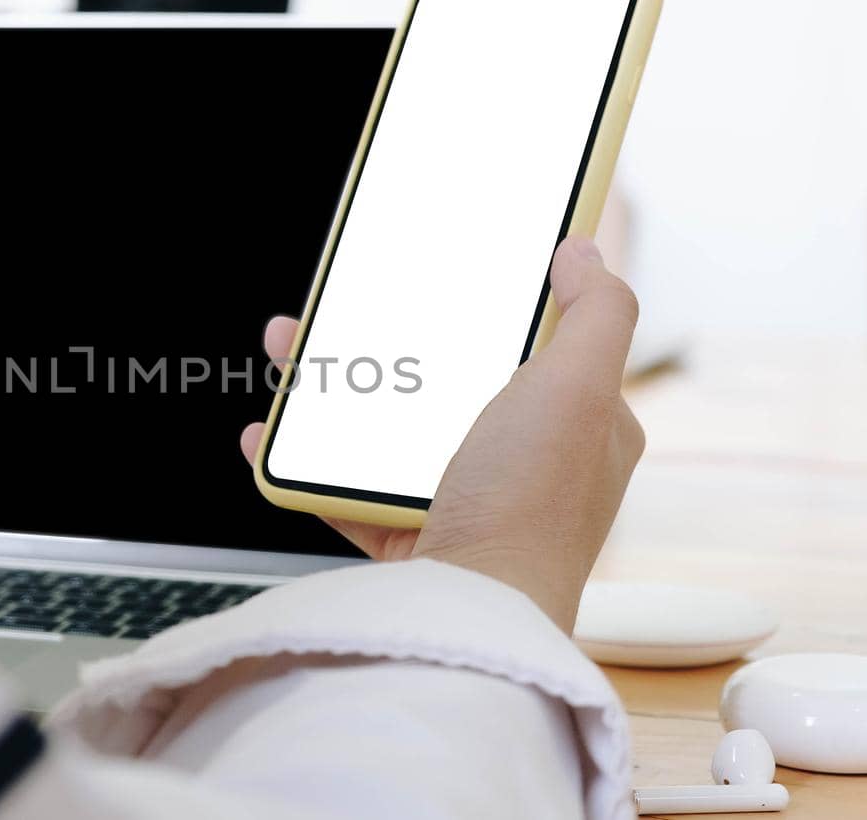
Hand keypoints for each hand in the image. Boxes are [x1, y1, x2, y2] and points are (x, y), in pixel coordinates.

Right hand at [240, 235, 644, 629]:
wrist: (467, 615)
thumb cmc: (531, 508)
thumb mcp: (581, 389)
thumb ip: (598, 311)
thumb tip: (584, 252)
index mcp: (578, 427)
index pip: (545, 346)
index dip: (497, 304)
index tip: (450, 269)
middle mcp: (522, 462)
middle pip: (450, 376)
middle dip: (392, 334)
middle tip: (346, 303)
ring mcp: (460, 498)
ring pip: (389, 424)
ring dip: (333, 384)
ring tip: (290, 350)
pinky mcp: (405, 534)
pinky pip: (345, 485)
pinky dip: (302, 458)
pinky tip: (267, 433)